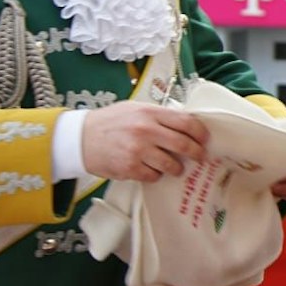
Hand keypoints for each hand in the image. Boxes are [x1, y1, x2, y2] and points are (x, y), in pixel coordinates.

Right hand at [81, 101, 208, 182]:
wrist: (80, 138)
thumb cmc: (110, 122)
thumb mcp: (135, 109)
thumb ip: (159, 116)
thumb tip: (185, 124)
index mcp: (150, 113)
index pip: (186, 122)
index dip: (200, 133)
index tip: (205, 139)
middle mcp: (146, 131)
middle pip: (184, 144)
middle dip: (196, 153)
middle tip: (199, 157)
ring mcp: (138, 150)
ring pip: (171, 164)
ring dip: (176, 167)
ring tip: (175, 166)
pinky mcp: (129, 168)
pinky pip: (153, 176)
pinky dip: (156, 175)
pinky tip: (151, 169)